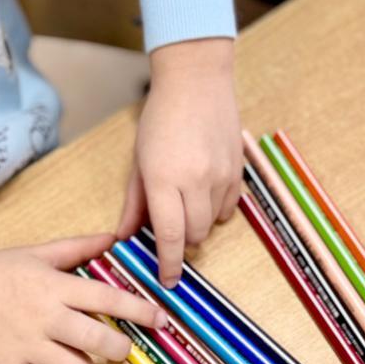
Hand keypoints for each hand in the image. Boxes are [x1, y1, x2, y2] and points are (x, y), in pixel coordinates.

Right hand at [0, 233, 166, 363]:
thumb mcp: (33, 254)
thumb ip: (75, 248)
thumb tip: (112, 238)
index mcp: (53, 287)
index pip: (110, 300)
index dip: (141, 311)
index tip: (160, 319)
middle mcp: (46, 319)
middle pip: (103, 344)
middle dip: (120, 349)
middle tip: (117, 348)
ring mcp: (28, 348)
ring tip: (71, 357)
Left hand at [116, 38, 241, 285]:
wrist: (197, 81)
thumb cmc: (160, 118)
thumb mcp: (138, 160)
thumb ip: (134, 202)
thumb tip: (126, 236)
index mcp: (164, 179)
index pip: (169, 235)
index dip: (168, 264)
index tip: (167, 281)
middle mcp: (195, 180)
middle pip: (193, 235)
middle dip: (181, 242)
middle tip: (169, 232)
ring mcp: (220, 175)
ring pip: (212, 224)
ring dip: (198, 225)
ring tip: (185, 205)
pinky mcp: (238, 170)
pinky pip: (230, 207)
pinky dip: (216, 210)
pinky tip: (204, 193)